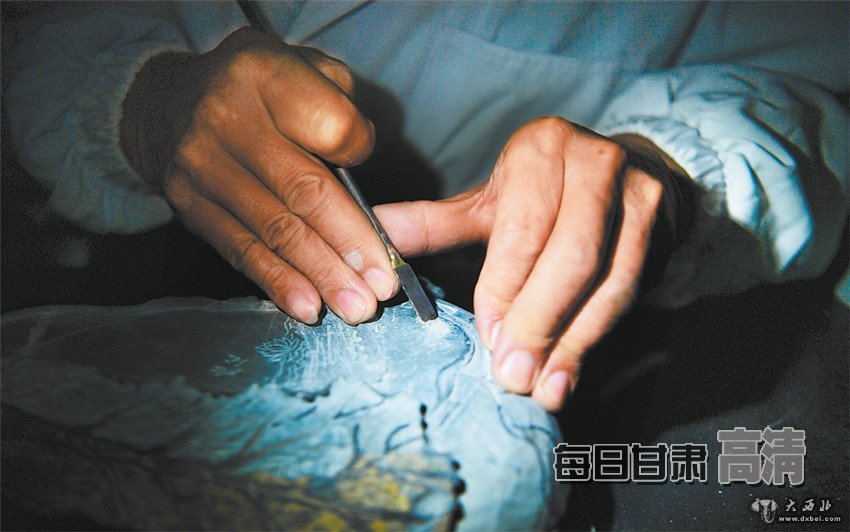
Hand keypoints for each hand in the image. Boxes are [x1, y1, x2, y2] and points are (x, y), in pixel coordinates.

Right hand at [120, 27, 397, 324]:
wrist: (166, 103)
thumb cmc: (259, 90)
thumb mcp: (302, 67)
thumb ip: (340, 107)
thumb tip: (361, 169)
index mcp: (266, 73)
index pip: (333, 127)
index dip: (361, 156)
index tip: (376, 168)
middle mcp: (228, 118)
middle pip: (304, 191)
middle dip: (351, 244)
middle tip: (385, 286)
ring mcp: (203, 166)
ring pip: (275, 229)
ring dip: (321, 274)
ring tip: (357, 308)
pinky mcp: (190, 207)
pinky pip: (241, 249)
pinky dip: (277, 282)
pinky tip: (307, 307)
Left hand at [375, 118, 680, 410]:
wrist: (623, 167)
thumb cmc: (543, 192)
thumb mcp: (488, 203)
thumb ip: (431, 223)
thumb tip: (367, 234)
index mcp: (540, 149)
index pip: (523, 228)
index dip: (505, 288)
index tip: (488, 338)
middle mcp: (595, 161)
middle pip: (571, 257)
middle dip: (538, 322)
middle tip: (510, 374)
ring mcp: (639, 191)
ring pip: (608, 280)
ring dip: (572, 341)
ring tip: (540, 387)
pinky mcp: (663, 223)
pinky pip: (631, 290)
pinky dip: (598, 337)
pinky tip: (569, 373)